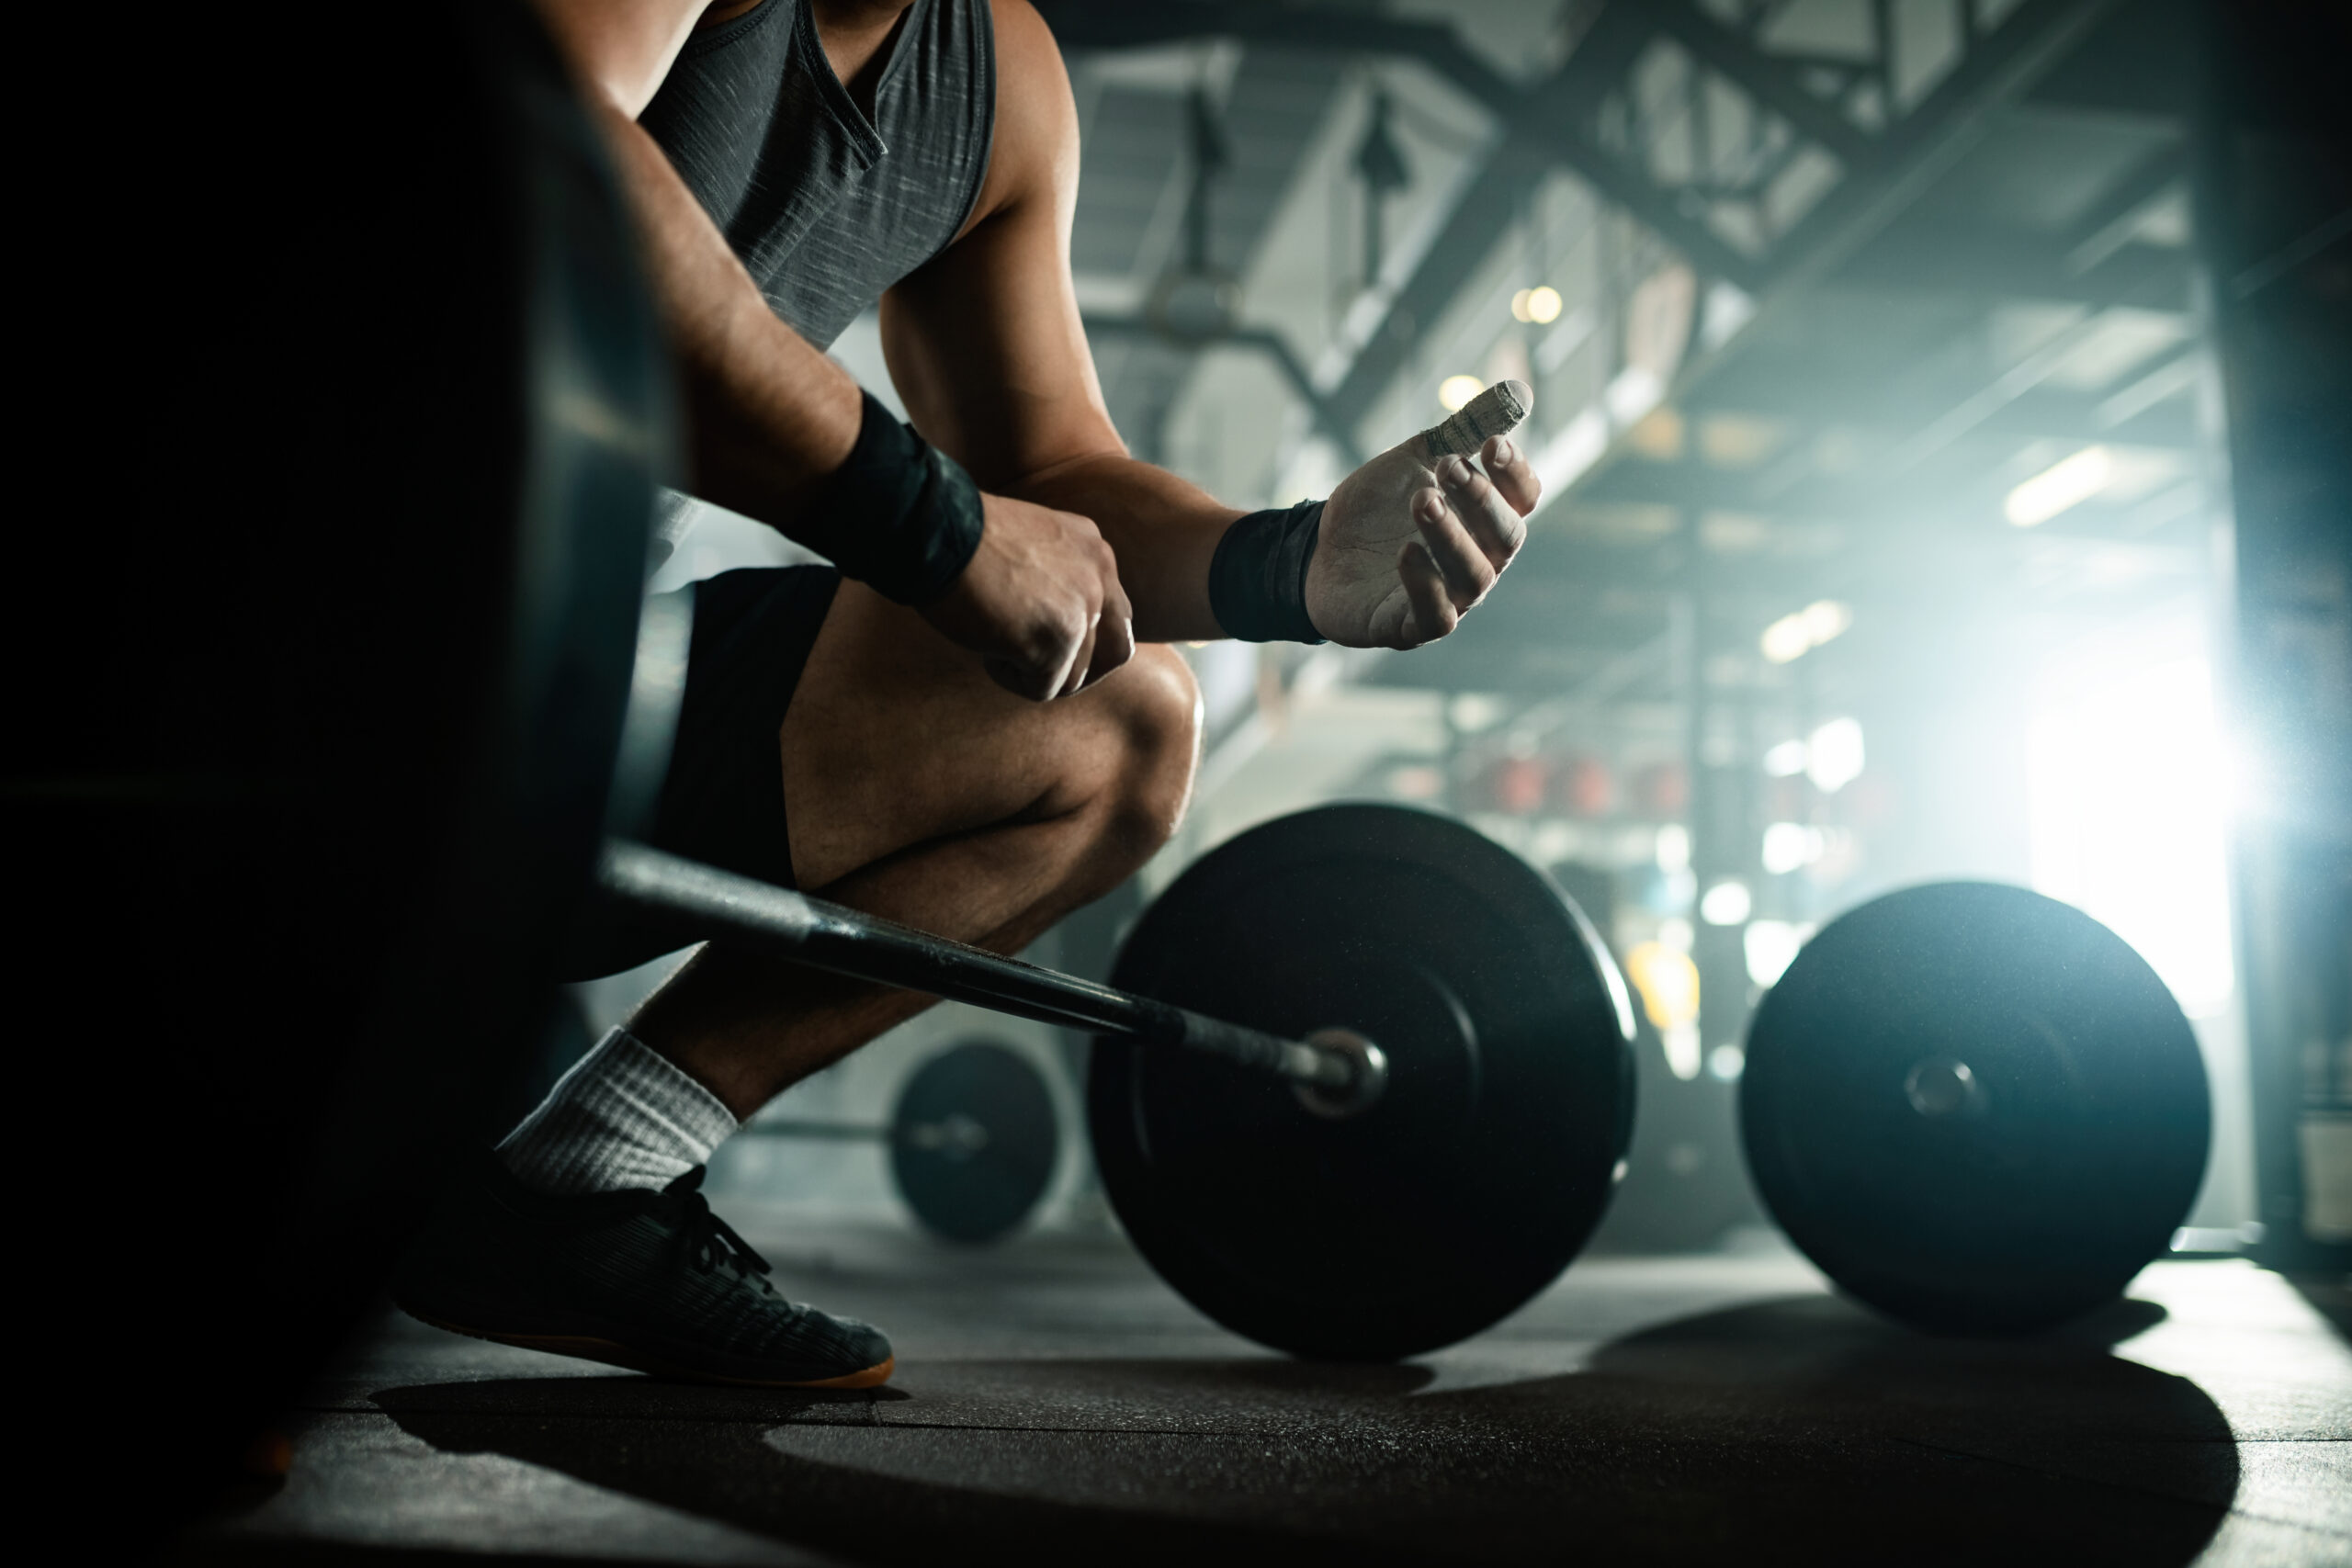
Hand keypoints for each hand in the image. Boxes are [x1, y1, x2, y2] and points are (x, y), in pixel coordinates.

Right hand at [920, 491, 1134, 700]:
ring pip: (1074, 676)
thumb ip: (1057, 576)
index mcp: (1093, 550)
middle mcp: (1099, 578)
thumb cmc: (964, 538)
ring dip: (1034, 671)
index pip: (1116, 613)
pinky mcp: (1056, 643)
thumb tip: (1056, 625)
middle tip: (1041, 672)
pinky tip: (986, 650)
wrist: (937, 532)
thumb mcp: (1030, 544)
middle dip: (1082, 670)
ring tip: (994, 642)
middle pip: (1116, 651)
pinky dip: (1011, 679)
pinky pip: (1043, 689)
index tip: (1044, 637)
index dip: (1086, 638)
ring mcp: (1082, 612)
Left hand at [1304, 405, 1540, 649]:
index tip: (1491, 443)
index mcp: (1484, 519)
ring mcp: (1450, 598)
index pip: (1523, 498)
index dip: (1514, 472)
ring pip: (1474, 576)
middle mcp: (1479, 560)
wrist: (1317, 551)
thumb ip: (1462, 430)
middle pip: (1506, 536)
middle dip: (1481, 500)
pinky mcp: (1411, 627)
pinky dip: (1426, 585)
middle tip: (1448, 468)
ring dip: (1451, 536)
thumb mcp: (1415, 459)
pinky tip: (1405, 553)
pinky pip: (1436, 617)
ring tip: (1422, 502)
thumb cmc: (1378, 508)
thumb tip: (1516, 392)